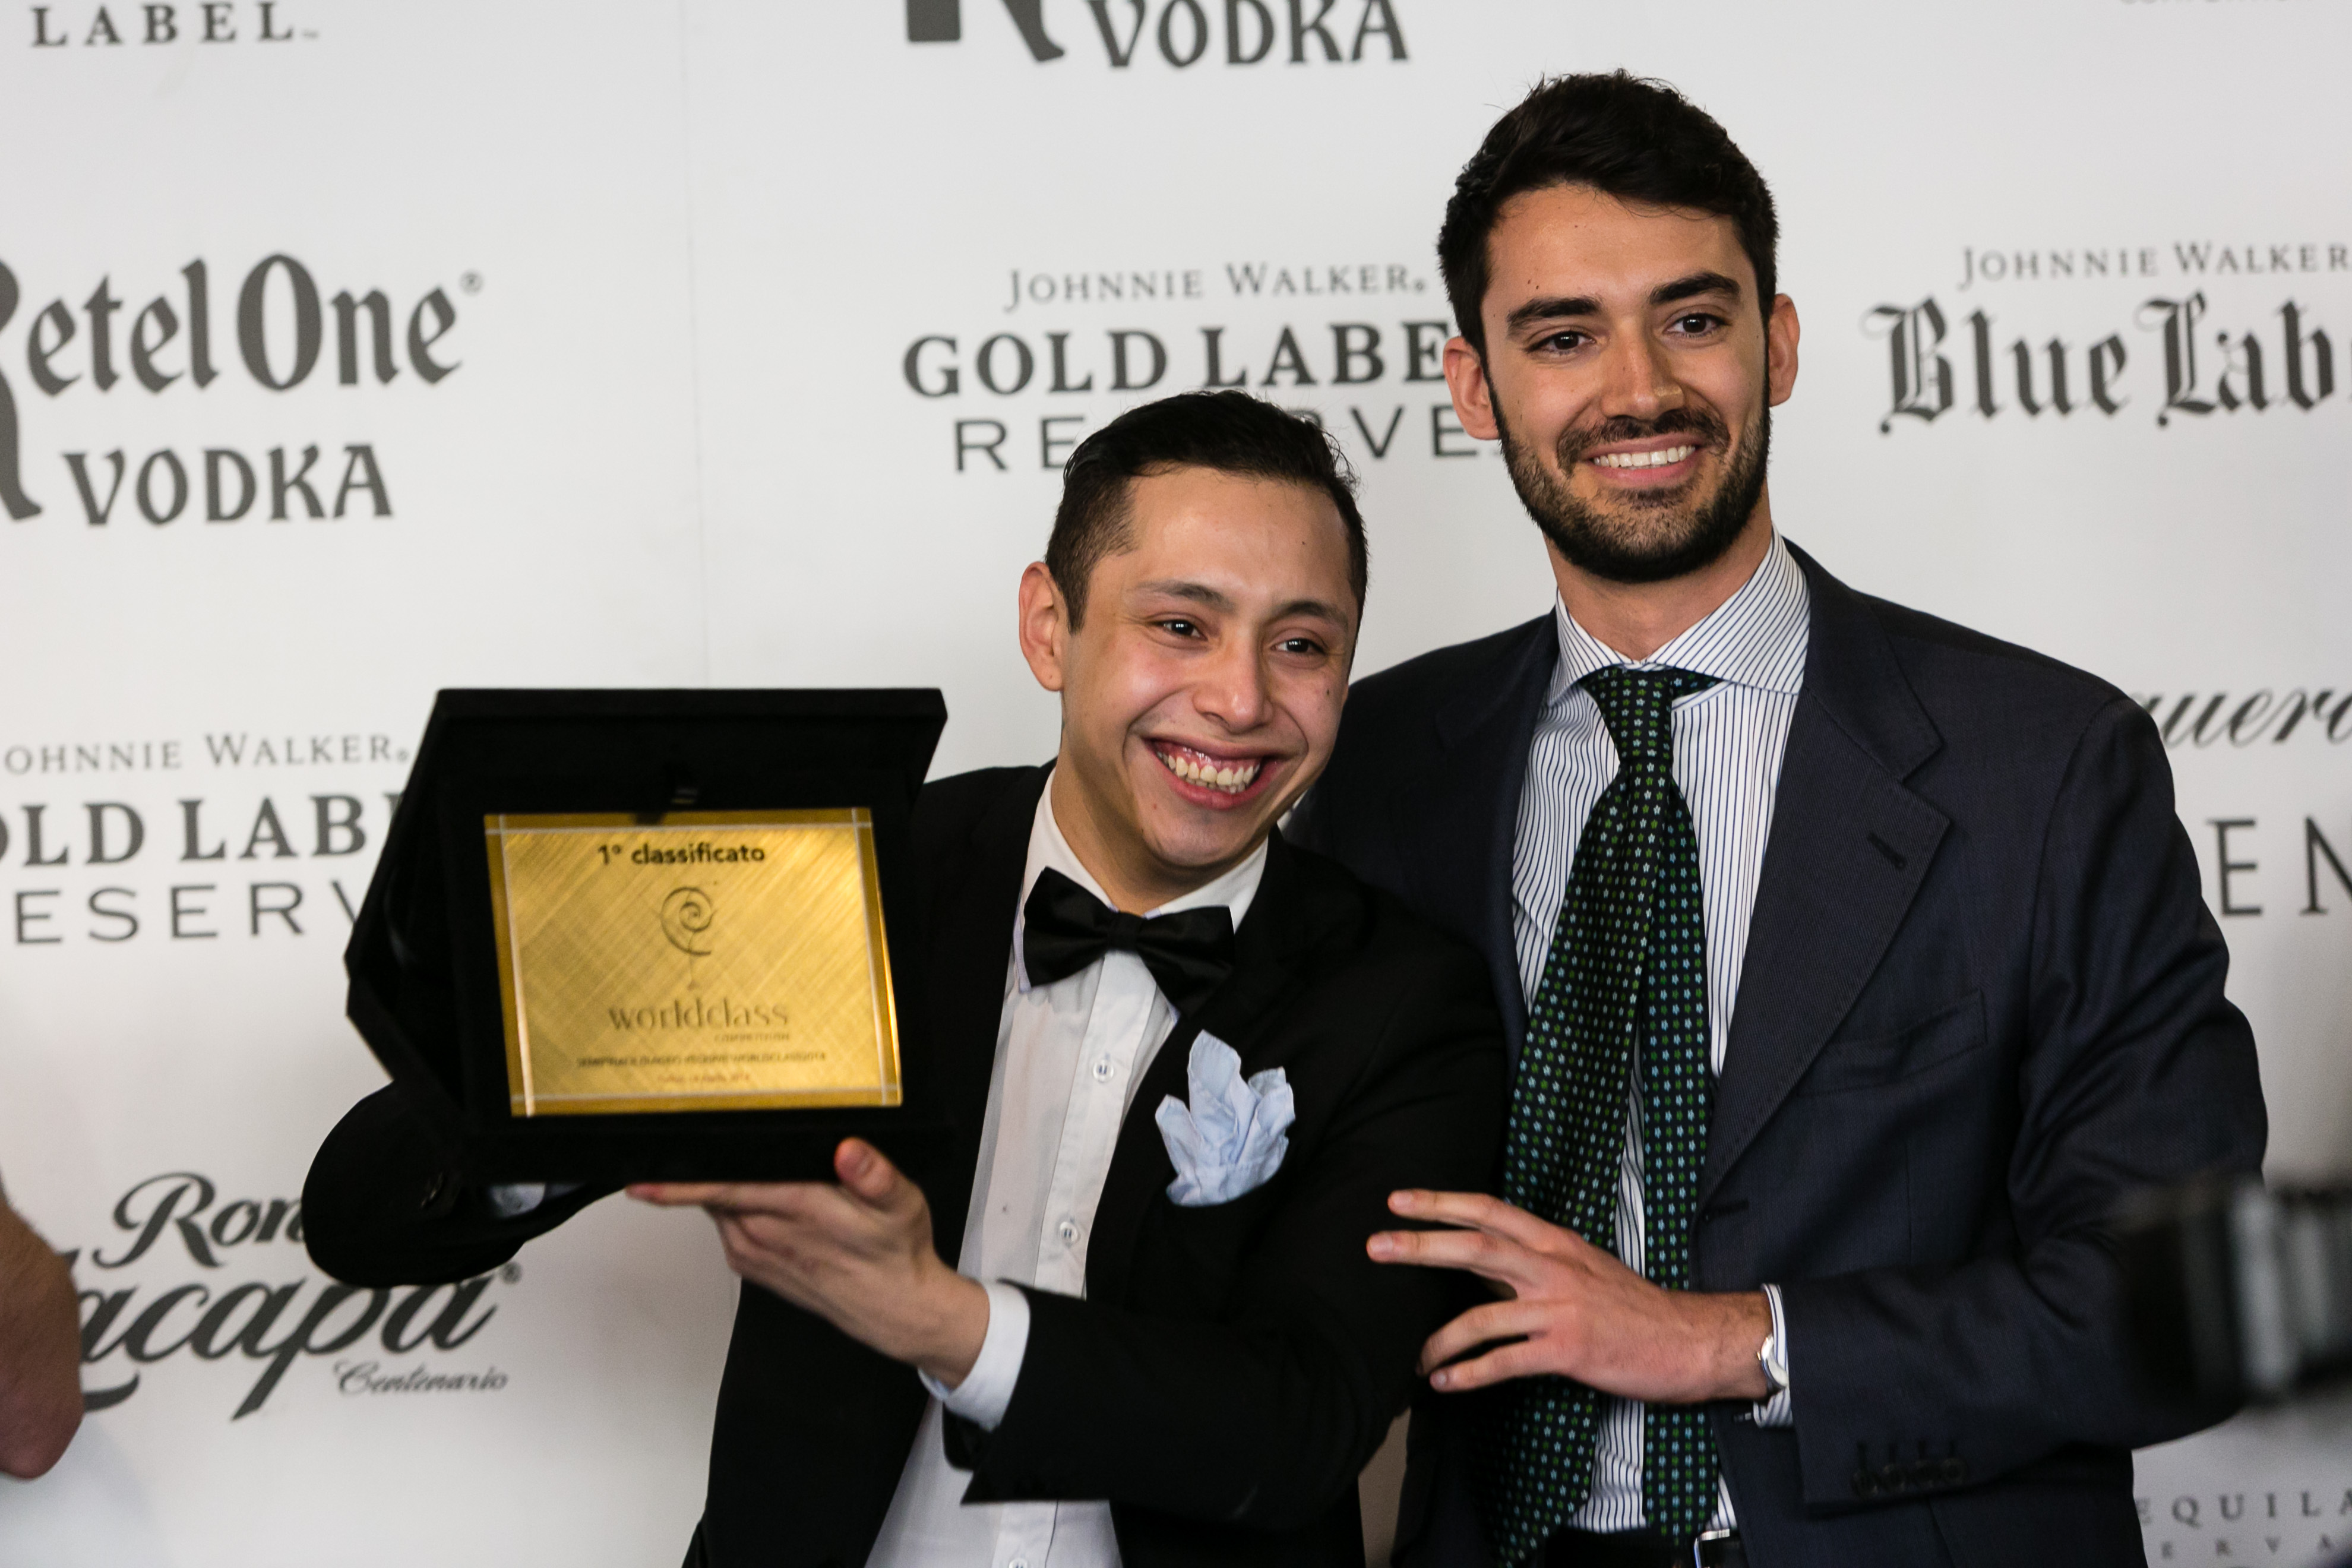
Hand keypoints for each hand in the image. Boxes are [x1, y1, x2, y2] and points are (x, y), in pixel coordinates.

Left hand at [630, 1139, 988, 1387]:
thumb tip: (849, 1150)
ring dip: (715, 1184)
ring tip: (731, 1153)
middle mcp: (765, 1234)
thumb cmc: (894, 1253)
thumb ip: (875, 1175)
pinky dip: (726, 1205)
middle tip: (702, 1125)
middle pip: (713, 1191)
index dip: (678, 1183)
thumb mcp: (900, 1205)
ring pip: (717, 1208)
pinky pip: (725, 1225)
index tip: (640, 1178)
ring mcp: (755, 1253)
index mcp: (795, 1210)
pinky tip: (750, 1189)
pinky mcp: (754, 1265)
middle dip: (700, 1163)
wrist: (894, 1308)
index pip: (722, 1189)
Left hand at [1367, 1188, 1768, 1404]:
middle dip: (1421, 1246)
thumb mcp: (1580, 1267)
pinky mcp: (1568, 1350)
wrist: (1687, 1339)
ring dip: (1438, 1336)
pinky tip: (1445, 1382)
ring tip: (1412, 1357)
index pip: (1489, 1211)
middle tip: (1376, 1246)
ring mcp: (1560, 1308)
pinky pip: (1506, 1361)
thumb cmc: (1630, 1307)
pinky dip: (1470, 1373)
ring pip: (1483, 1312)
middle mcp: (1554, 1267)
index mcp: (1555, 1243)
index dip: (1441, 1202)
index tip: (1398, 1200)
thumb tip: (1475, 1256)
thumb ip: (1530, 1260)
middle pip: (1476, 1246)